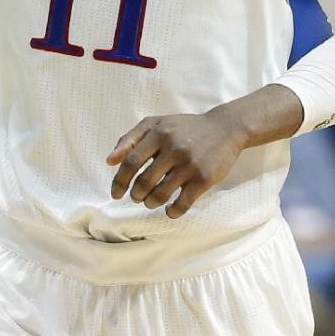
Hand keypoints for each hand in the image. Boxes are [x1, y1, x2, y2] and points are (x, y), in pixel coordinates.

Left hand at [107, 108, 247, 218]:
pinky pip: (182, 204)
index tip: (115, 194)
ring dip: (151, 203)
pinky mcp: (204, 179)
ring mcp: (189, 164)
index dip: (120, 181)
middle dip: (136, 195)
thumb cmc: (185, 127)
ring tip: (151, 201)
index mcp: (158, 133)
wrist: (224, 128)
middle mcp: (173, 148)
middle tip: (137, 197)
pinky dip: (172, 212)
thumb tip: (110, 161)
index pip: (131, 162)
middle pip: (144, 182)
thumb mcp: (157, 123)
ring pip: (160, 195)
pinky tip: (170, 210)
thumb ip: (130, 138)